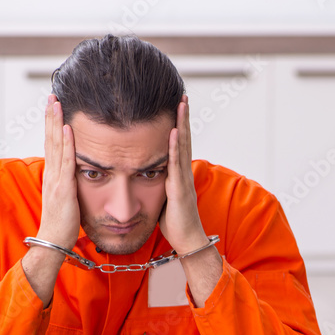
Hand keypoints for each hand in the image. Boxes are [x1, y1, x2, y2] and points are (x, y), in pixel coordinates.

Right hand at [38, 94, 80, 249]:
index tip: (53, 106)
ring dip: (56, 123)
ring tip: (56, 103)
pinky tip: (69, 129)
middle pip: (50, 139)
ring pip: (56, 145)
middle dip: (51, 116)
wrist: (53, 242)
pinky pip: (67, 162)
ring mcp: (56, 180)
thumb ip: (67, 184)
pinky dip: (68, 144)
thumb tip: (73, 174)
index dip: (52, 125)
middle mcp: (52, 173)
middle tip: (52, 95)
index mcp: (53, 175)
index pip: (51, 144)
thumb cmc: (62, 224)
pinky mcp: (64, 189)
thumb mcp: (65, 198)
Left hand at [159, 95, 206, 254]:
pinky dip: (176, 146)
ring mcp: (182, 178)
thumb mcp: (162, 197)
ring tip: (181, 103)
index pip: (178, 143)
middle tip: (182, 95)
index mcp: (177, 173)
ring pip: (183, 145)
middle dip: (182, 116)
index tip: (176, 106)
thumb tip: (147, 174)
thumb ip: (157, 182)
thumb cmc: (174, 222)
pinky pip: (176, 163)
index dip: (178, 124)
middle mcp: (182, 172)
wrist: (187, 240)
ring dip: (182, 123)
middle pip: (184, 138)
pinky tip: (175, 131)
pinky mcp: (179, 187)